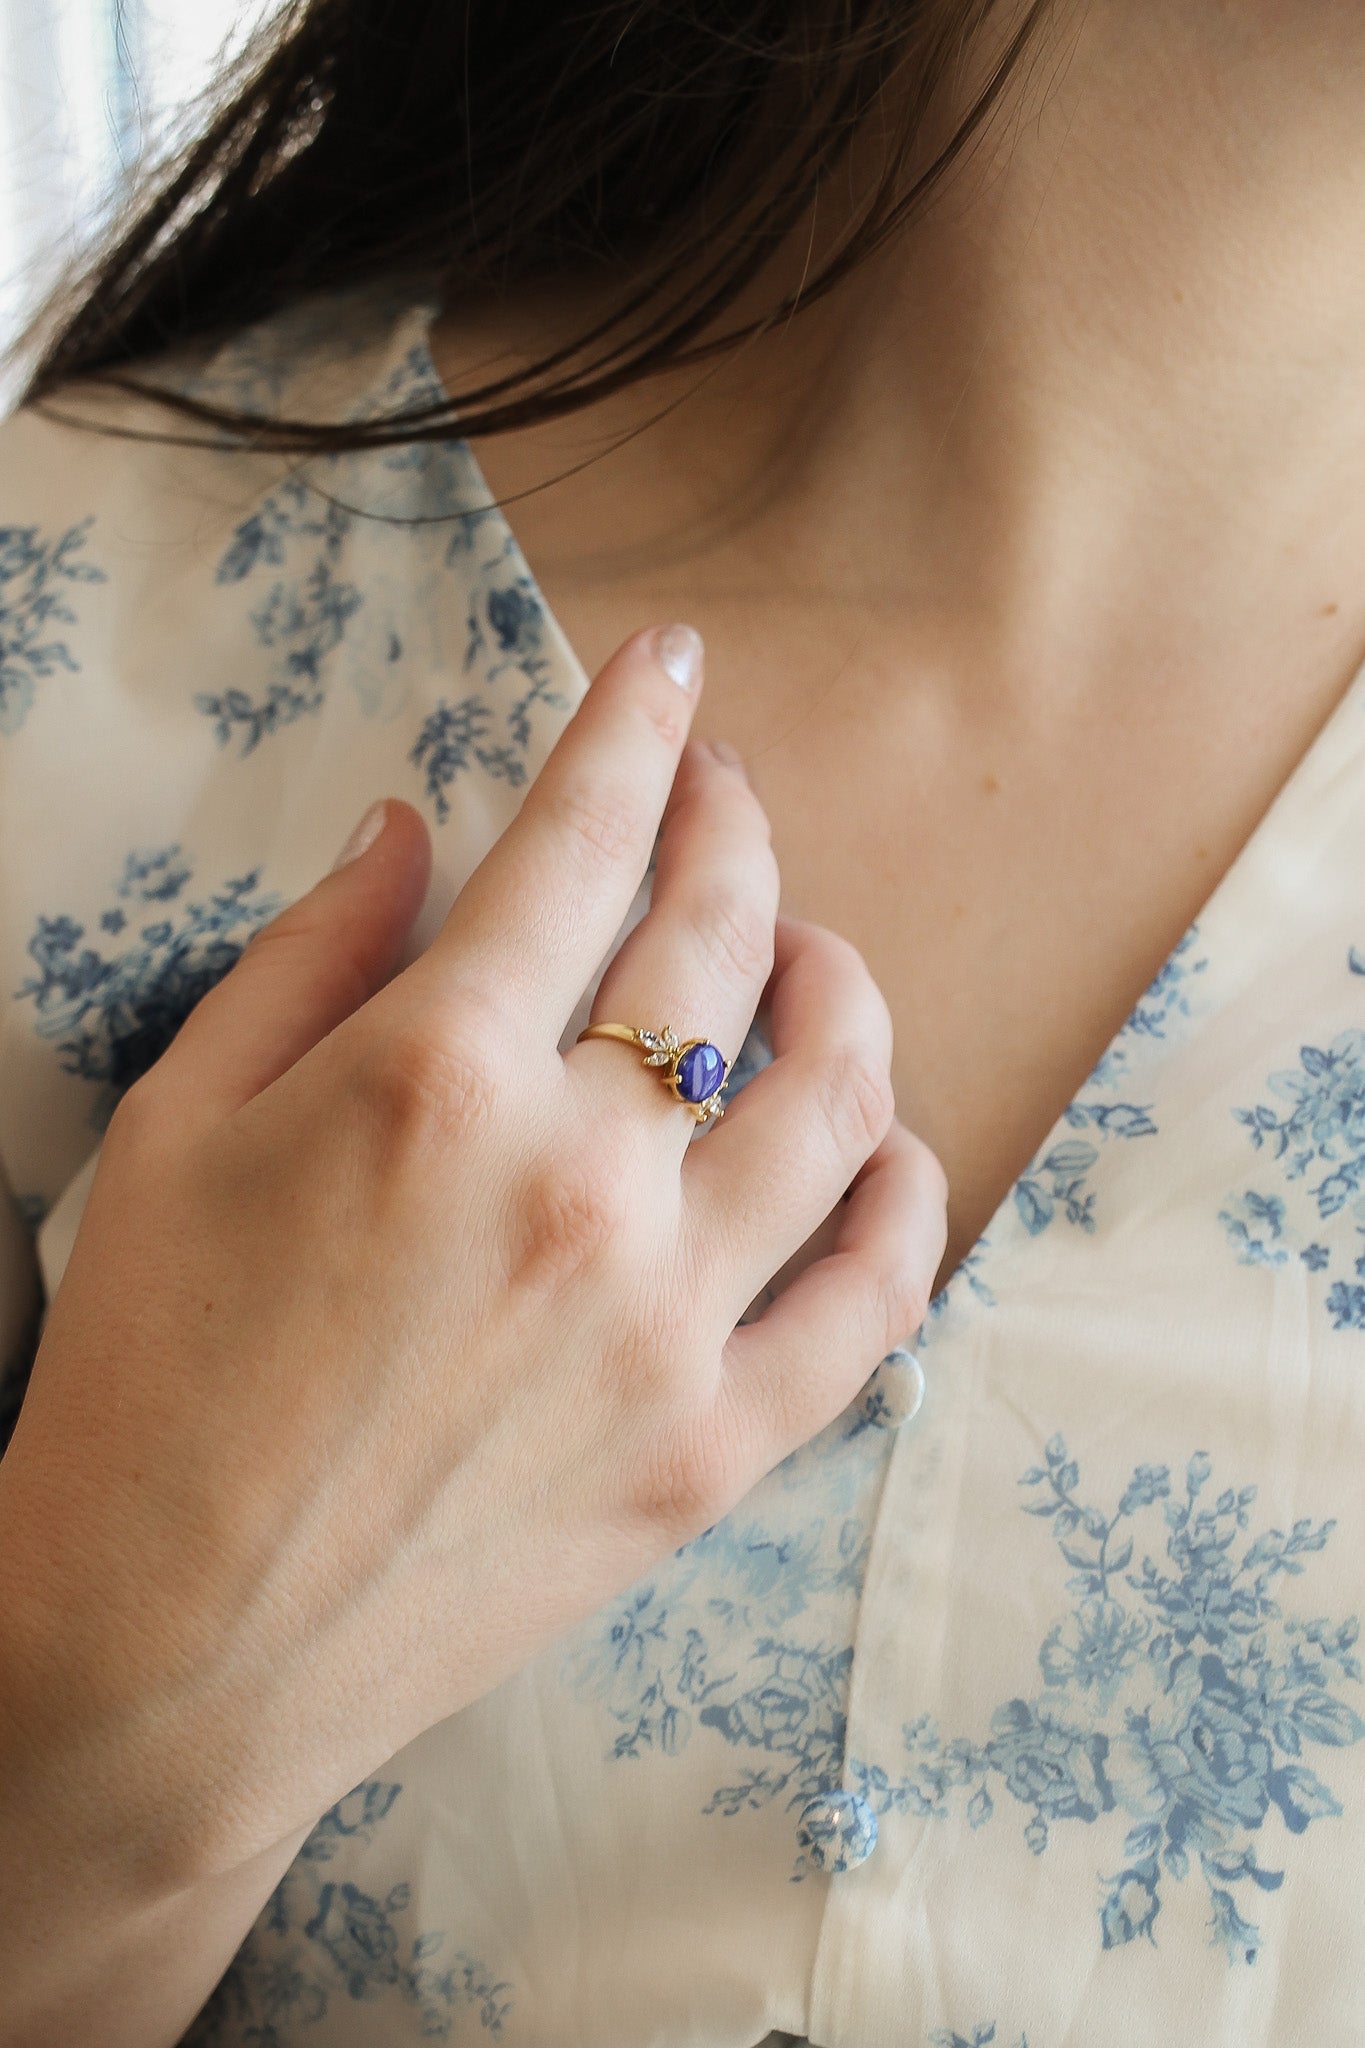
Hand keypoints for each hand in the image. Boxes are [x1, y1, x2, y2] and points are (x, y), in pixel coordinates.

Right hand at [0, 624, 945, 1900]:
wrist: (172, 1652)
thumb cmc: (148, 1378)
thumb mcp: (175, 1127)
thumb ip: (308, 954)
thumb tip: (413, 830)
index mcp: (435, 1079)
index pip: (577, 844)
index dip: (632, 727)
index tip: (667, 663)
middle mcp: (580, 1181)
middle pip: (722, 941)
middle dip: (732, 822)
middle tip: (721, 790)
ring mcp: (668, 1320)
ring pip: (838, 1096)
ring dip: (843, 986)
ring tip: (810, 953)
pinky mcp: (714, 1446)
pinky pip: (872, 1296)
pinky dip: (900, 1195)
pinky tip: (880, 1144)